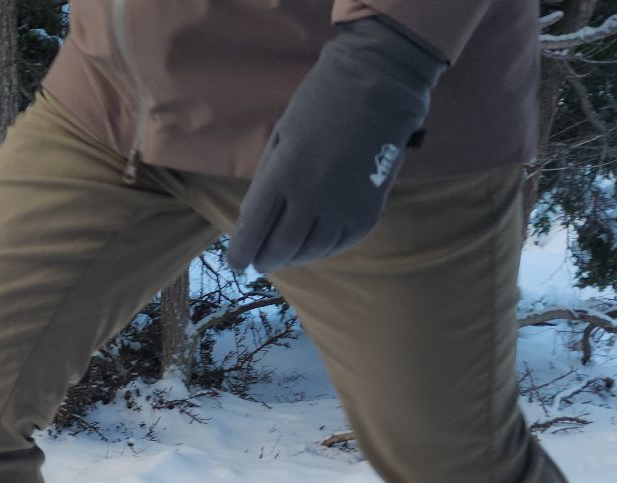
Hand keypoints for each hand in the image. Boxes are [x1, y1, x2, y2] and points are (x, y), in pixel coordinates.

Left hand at [227, 17, 444, 273]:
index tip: (236, 263)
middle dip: (266, 259)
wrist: (380, 85)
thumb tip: (253, 221)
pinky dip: (323, 249)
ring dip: (294, 257)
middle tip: (260, 261)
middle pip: (281, 248)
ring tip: (285, 255)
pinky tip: (314, 246)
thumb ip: (267, 180)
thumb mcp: (281, 137)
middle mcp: (312, 197)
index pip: (253, 229)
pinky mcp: (368, 211)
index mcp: (283, 174)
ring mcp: (343, 207)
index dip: (241, 252)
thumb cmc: (321, 103)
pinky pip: (340, 243)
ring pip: (311, 251)